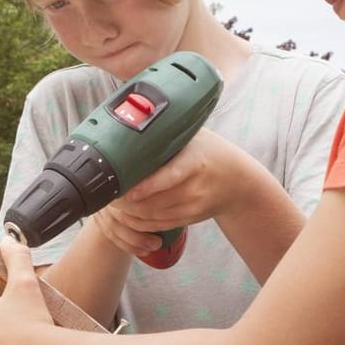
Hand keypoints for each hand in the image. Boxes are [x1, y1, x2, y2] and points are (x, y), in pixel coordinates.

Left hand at [103, 129, 265, 239]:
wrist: (238, 181)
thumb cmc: (209, 152)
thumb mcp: (194, 137)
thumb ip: (168, 134)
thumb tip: (134, 119)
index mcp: (194, 162)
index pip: (169, 177)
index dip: (145, 186)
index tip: (125, 188)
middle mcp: (195, 187)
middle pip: (155, 201)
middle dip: (127, 202)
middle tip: (107, 194)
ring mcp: (193, 206)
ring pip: (153, 216)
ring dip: (129, 214)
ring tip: (112, 203)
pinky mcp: (190, 218)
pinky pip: (160, 225)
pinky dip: (140, 223)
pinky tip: (126, 215)